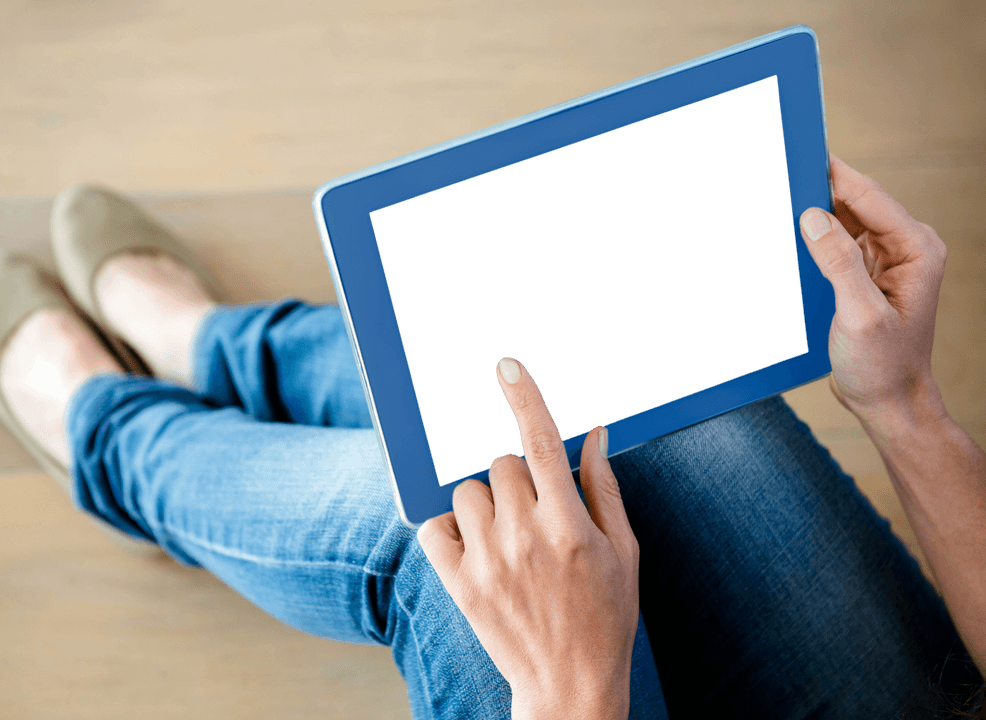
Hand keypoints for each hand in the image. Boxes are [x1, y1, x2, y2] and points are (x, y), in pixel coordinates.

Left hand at [418, 357, 638, 719]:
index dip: (525, 398)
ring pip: (466, 491)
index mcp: (569, 525)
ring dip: (484, 502)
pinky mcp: (458, 583)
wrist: (570, 684)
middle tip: (534, 512)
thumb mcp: (624, 551)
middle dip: (518, 478)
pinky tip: (475, 545)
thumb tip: (594, 434)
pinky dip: (449, 528)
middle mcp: (524, 536)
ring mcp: (486, 560)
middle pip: (501, 464)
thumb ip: (605, 489)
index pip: (541, 443)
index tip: (508, 368)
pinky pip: (434, 527)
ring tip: (507, 535)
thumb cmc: (606, 616)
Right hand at [799, 154, 948, 430]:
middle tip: (778, 177)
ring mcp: (886, 259)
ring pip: (843, 219)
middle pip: (855, 202)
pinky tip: (789, 238)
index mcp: (916, 248)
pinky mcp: (866, 273)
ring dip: (813, 214)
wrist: (889, 402)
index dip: (832, 173)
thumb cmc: (883, 366)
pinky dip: (813, 238)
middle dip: (817, 191)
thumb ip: (839, 263)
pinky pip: (837, 242)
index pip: (868, 195)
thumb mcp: (859, 316)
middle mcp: (905, 247)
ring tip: (777, 204)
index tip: (798, 153)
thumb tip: (812, 217)